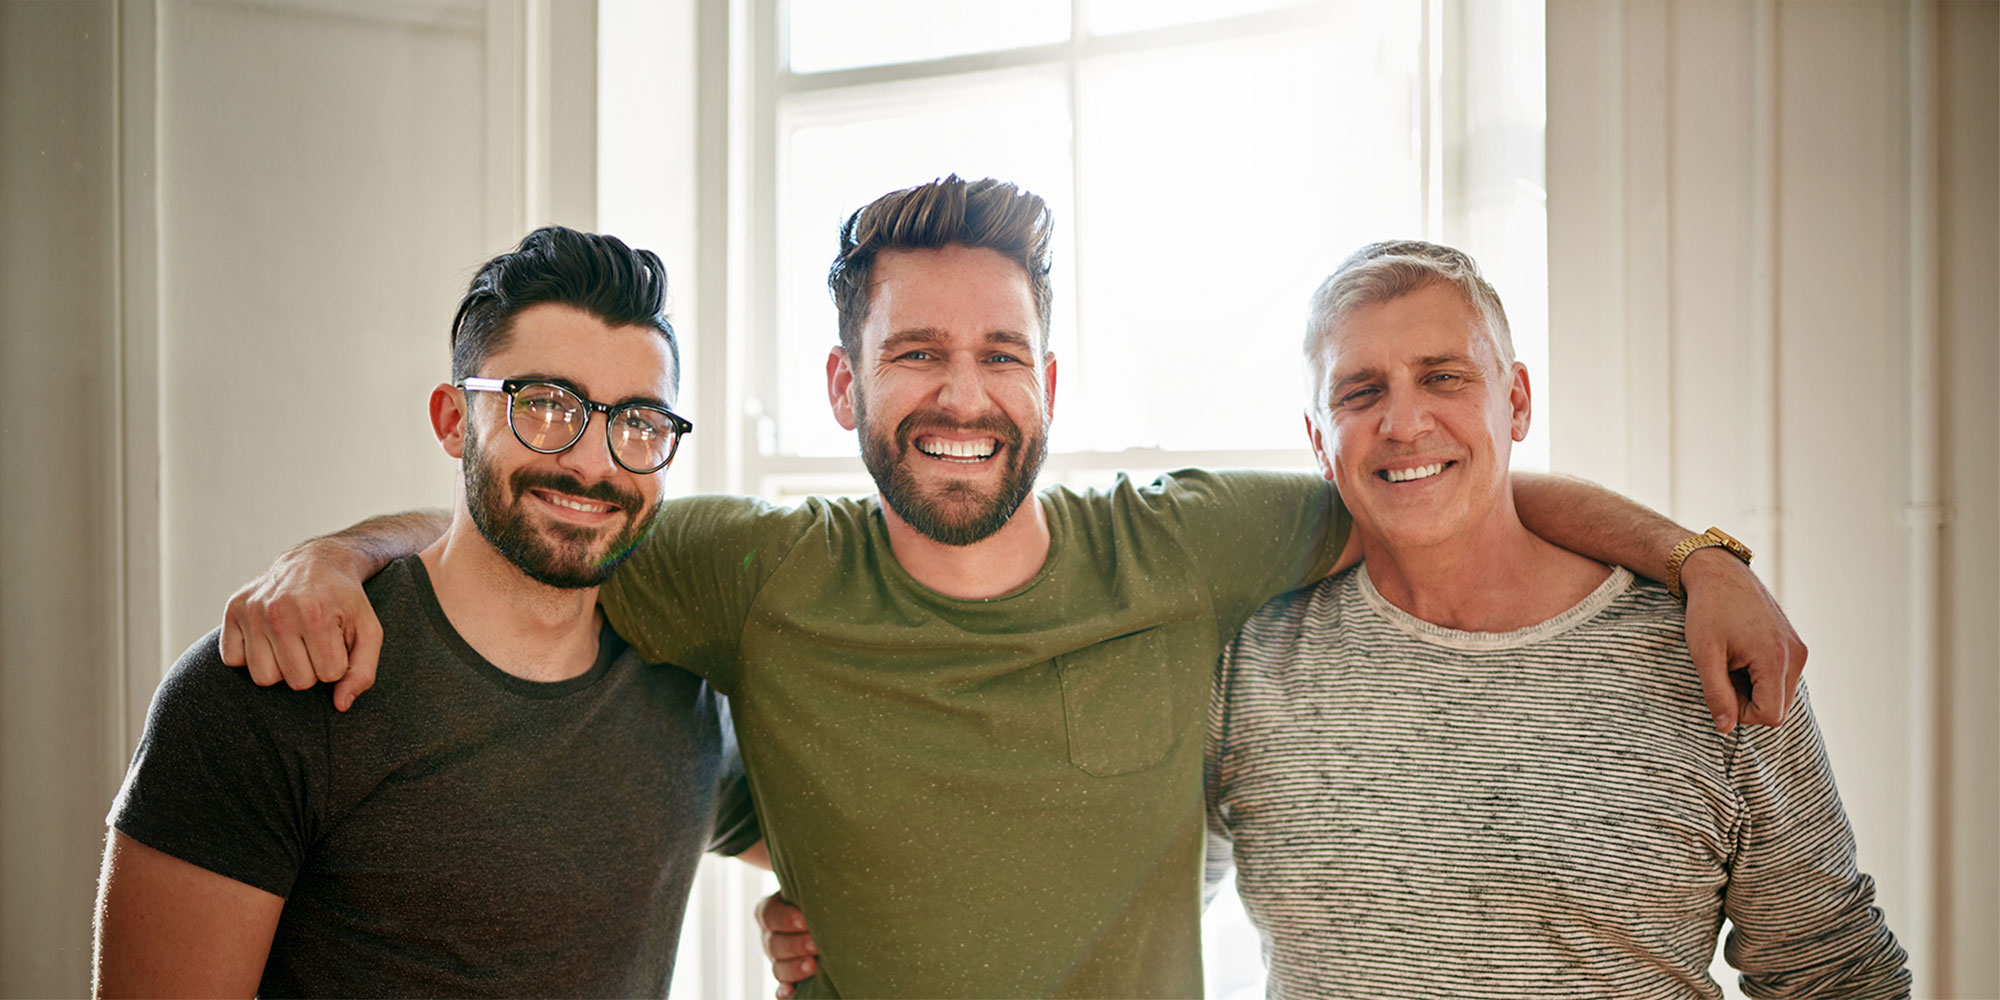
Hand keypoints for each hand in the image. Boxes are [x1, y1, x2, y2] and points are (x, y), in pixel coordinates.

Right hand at [218, 539, 381, 710]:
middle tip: (314, 642)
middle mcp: (279, 612)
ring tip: (293, 642)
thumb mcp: (368, 630)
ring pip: (263, 677)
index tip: (336, 643)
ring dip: (281, 667)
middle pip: (295, 681)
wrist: (316, 563)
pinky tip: (268, 637)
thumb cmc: (344, 601)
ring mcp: (252, 610)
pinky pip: (233, 660)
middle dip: (311, 668)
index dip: (337, 664)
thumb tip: (341, 705)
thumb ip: (363, 671)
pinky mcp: (233, 610)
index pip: (328, 675)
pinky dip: (251, 656)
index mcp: (316, 614)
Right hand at [755, 891, 818, 998]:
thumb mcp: (812, 885)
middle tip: (816, 945)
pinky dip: (785, 991)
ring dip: (794, 969)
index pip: (771, 915)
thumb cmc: (819, 893)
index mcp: (772, 910)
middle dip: (795, 945)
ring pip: (778, 966)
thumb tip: (840, 872)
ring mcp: (778, 957)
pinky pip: (782, 985)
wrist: (824, 909)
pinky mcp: (788, 974)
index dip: (786, 919)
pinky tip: (790, 994)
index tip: (805, 919)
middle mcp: (771, 935)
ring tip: (814, 966)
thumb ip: (816, 883)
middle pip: (774, 944)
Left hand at [1680, 548, 1806, 732]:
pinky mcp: (1796, 644)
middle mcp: (1796, 655)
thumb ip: (1716, 694)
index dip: (1741, 712)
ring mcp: (1799, 649)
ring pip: (1780, 694)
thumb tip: (1726, 728)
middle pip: (1778, 707)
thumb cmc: (1708, 611)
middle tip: (1724, 671)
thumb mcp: (1704, 655)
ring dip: (1754, 687)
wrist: (1719, 573)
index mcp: (1776, 658)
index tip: (1721, 686)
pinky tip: (1742, 654)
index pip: (1770, 715)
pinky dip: (1760, 675)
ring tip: (1732, 660)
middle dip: (1748, 700)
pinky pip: (1782, 677)